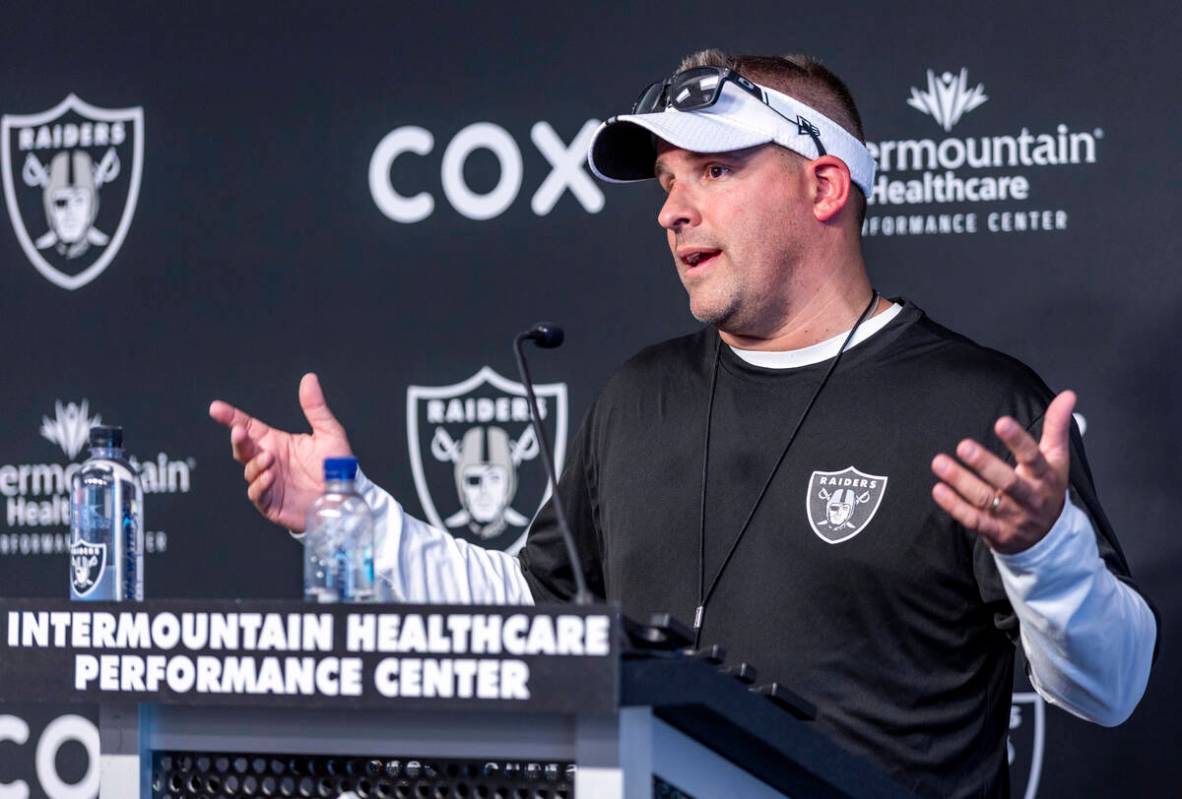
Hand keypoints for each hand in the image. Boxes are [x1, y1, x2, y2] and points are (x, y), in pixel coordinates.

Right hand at [209, 373, 352, 531]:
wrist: (345, 497)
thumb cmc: (336, 467)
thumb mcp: (329, 433)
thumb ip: (315, 407)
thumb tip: (309, 378)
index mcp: (277, 443)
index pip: (249, 427)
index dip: (231, 417)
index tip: (216, 408)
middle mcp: (269, 461)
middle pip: (243, 449)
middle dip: (238, 440)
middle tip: (239, 432)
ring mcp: (269, 483)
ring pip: (249, 471)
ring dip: (255, 463)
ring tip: (269, 458)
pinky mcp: (272, 503)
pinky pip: (258, 494)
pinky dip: (260, 484)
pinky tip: (270, 476)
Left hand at [930, 391, 1075, 554]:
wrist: (1047, 537)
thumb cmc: (1046, 488)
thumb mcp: (1056, 459)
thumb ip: (1057, 427)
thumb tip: (1067, 395)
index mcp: (1045, 477)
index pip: (1033, 457)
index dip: (1018, 440)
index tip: (1001, 422)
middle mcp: (1030, 498)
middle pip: (1008, 482)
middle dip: (985, 464)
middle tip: (963, 446)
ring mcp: (1013, 517)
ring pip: (986, 500)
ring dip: (961, 482)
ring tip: (940, 463)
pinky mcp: (996, 533)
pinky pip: (973, 520)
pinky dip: (955, 506)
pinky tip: (938, 489)